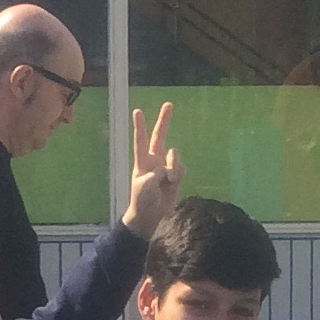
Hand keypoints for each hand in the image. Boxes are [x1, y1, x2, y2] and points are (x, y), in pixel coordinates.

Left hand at [121, 104, 182, 236]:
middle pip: (160, 136)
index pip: (141, 140)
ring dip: (174, 164)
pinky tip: (173, 184)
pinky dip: (179, 175)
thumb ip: (157, 172)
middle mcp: (154, 160)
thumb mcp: (145, 185)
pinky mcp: (176, 175)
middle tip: (169, 104)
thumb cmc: (142, 200)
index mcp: (142, 161)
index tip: (137, 111)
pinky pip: (181, 168)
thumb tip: (170, 169)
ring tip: (169, 179)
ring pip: (175, 155)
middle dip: (164, 120)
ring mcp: (166, 166)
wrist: (151, 215)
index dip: (140, 126)